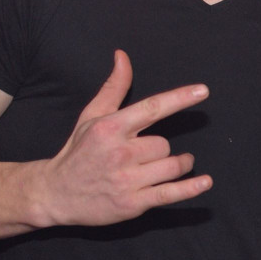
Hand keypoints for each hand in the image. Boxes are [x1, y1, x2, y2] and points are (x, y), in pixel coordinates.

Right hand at [38, 50, 211, 226]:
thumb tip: (123, 55)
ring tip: (172, 165)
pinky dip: (190, 188)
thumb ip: (114, 87)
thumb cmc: (78, 151)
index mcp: (110, 127)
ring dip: (178, 165)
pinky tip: (205, 182)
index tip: (202, 91)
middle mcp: (119, 153)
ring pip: (171, 166)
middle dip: (159, 148)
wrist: (55, 194)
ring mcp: (126, 181)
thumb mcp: (92, 115)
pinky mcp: (132, 204)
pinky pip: (169, 193)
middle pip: (163, 144)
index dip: (179, 98)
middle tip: (141, 154)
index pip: (152, 108)